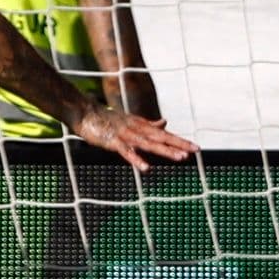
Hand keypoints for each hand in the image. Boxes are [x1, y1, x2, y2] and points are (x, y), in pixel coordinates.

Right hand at [74, 104, 197, 169]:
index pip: (163, 133)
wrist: (82, 111)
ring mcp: (124, 134)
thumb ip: (147, 123)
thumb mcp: (129, 120)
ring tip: (180, 157)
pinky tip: (146, 168)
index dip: (179, 140)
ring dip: (164, 150)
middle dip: (178, 144)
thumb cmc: (104, 118)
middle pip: (160, 137)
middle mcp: (136, 128)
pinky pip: (126, 152)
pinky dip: (136, 159)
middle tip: (195, 150)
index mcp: (140, 125)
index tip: (194, 147)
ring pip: (148, 143)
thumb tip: (165, 123)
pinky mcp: (112, 141)